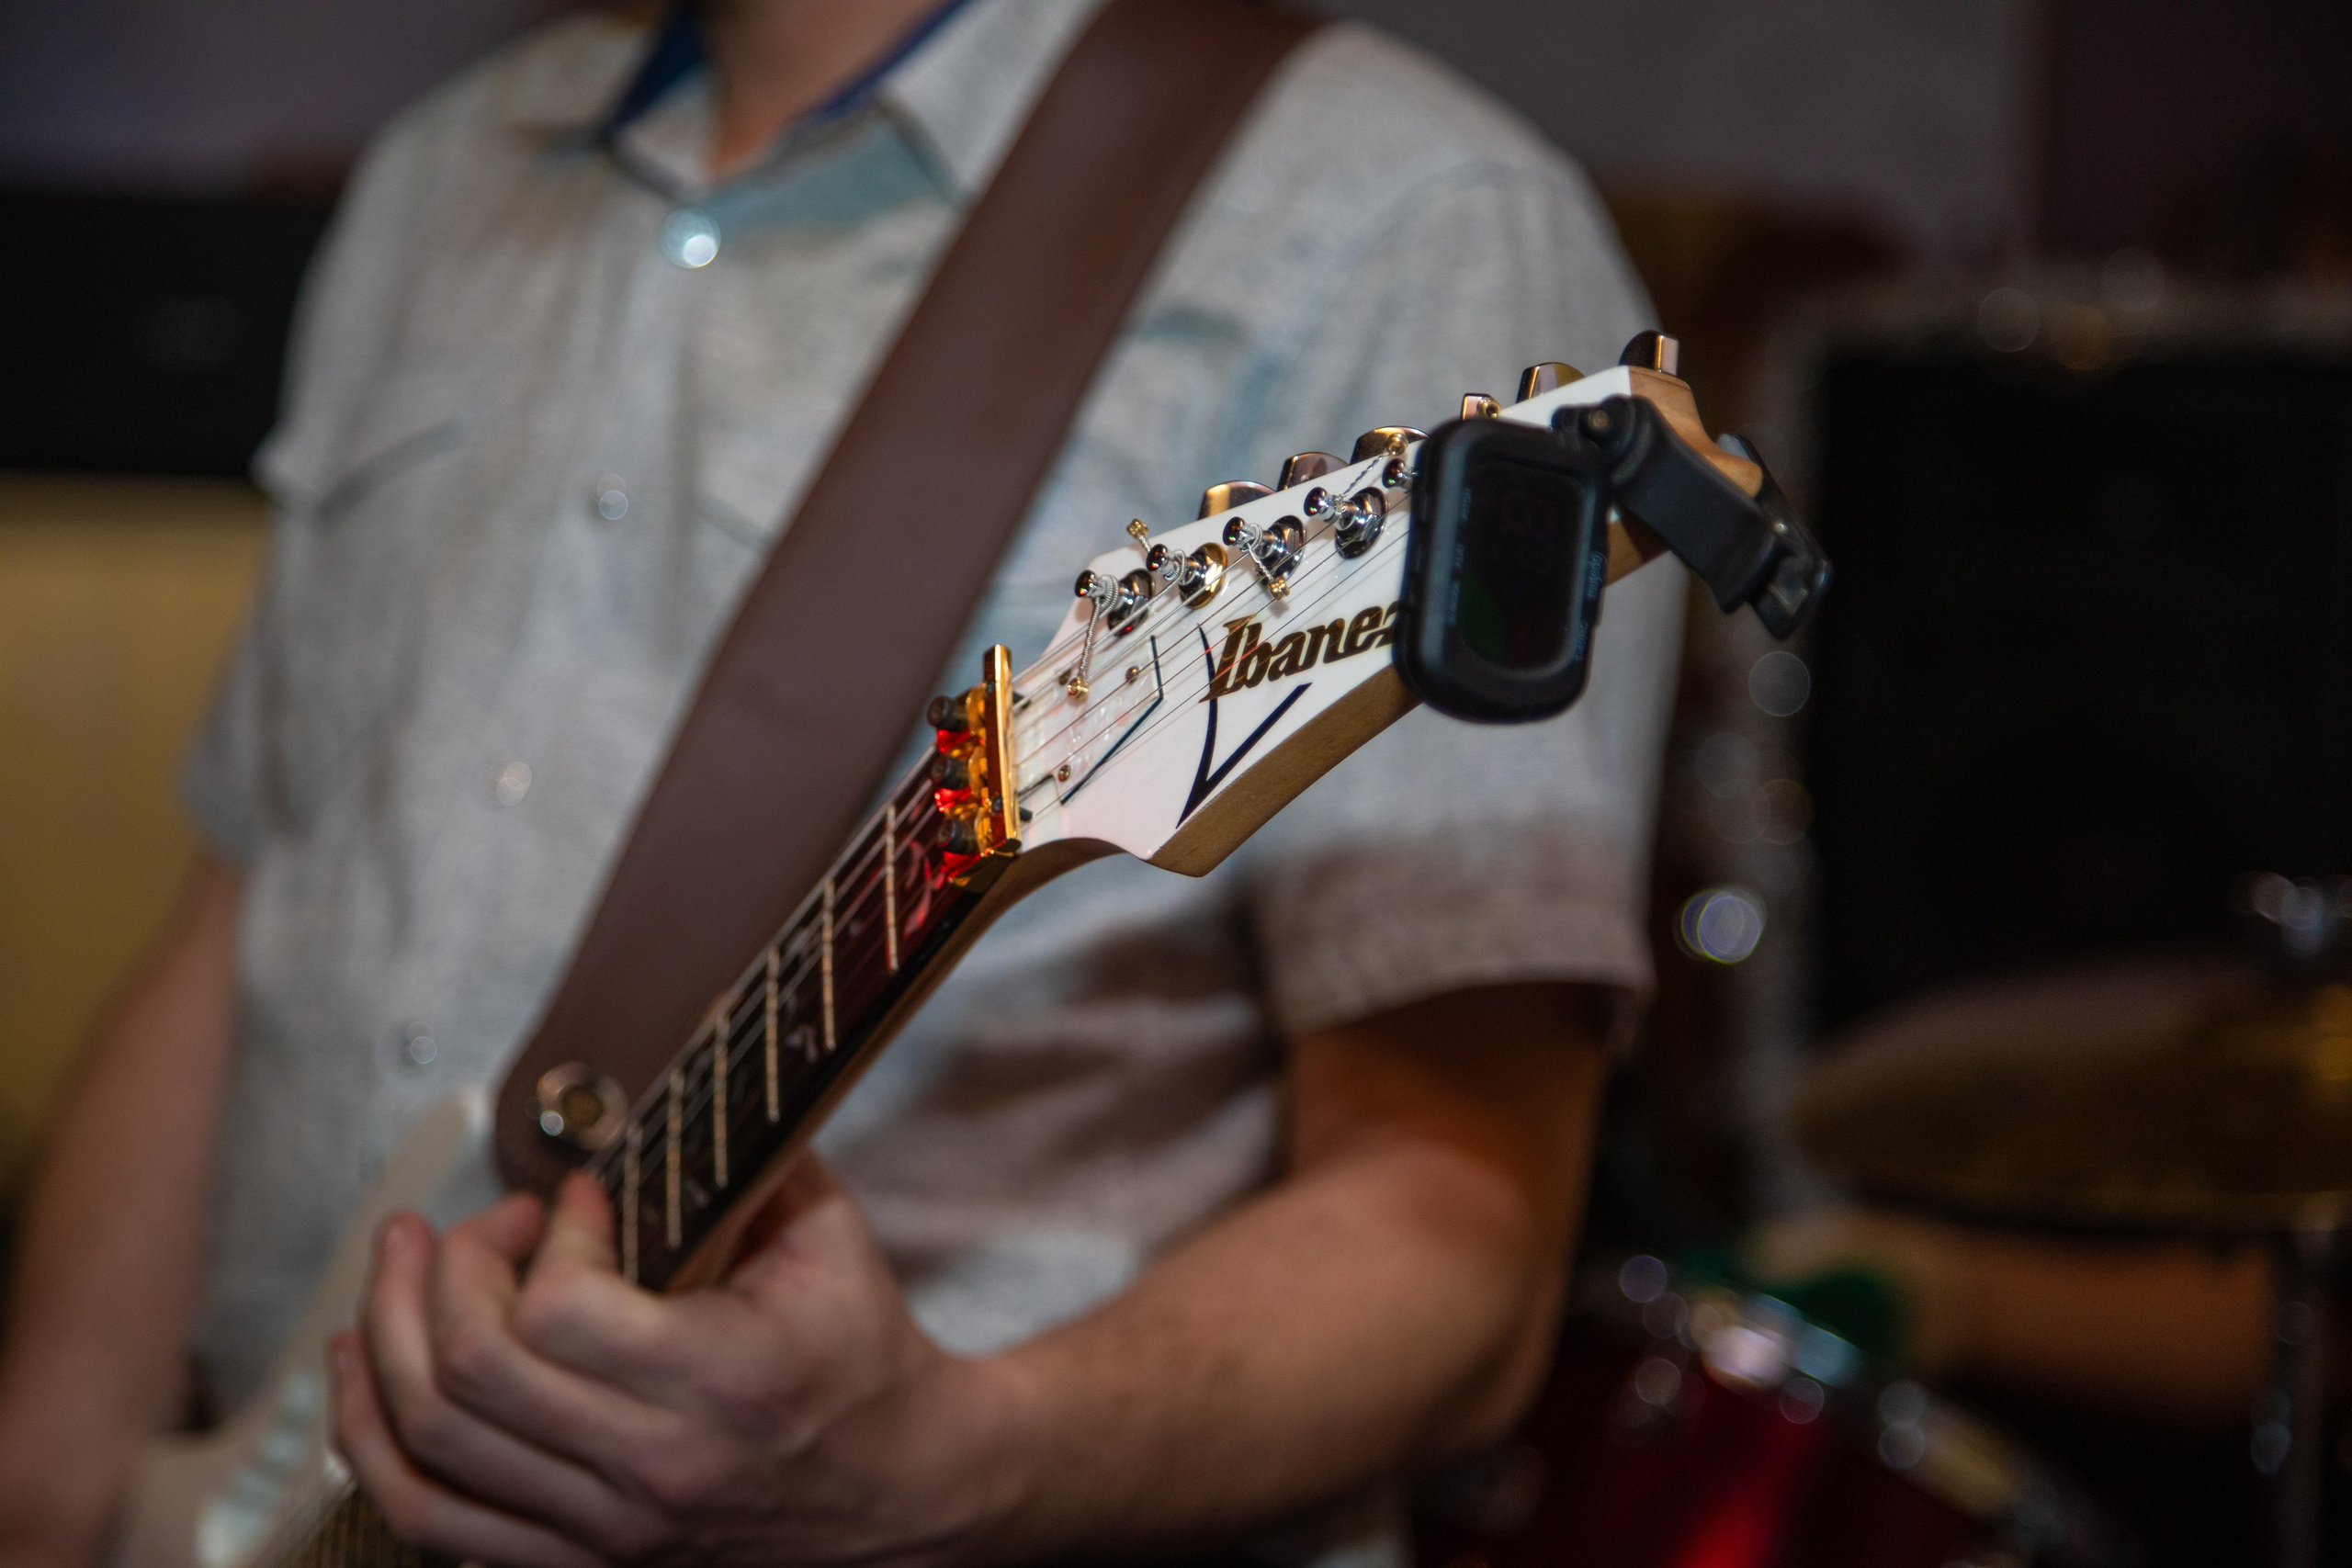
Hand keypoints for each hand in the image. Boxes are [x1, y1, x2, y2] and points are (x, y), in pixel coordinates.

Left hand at [331, 1161, 1029, 1566]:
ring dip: (388, 1335)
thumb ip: (752, 1152)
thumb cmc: (863, 1357)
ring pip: (428, 1445)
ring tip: (398, 1264)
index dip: (548, 1237)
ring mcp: (604, 1532)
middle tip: (488, 1224)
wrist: (900, 1493)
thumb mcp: (832, 1240)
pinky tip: (359, 1366)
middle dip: (451, 1270)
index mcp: (721, 1384)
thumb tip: (688, 1047)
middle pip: (469, 1373)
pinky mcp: (574, 1563)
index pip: (559, 1314)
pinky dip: (368, 1439)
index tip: (578, 1202)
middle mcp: (651, 1471)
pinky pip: (428, 1516)